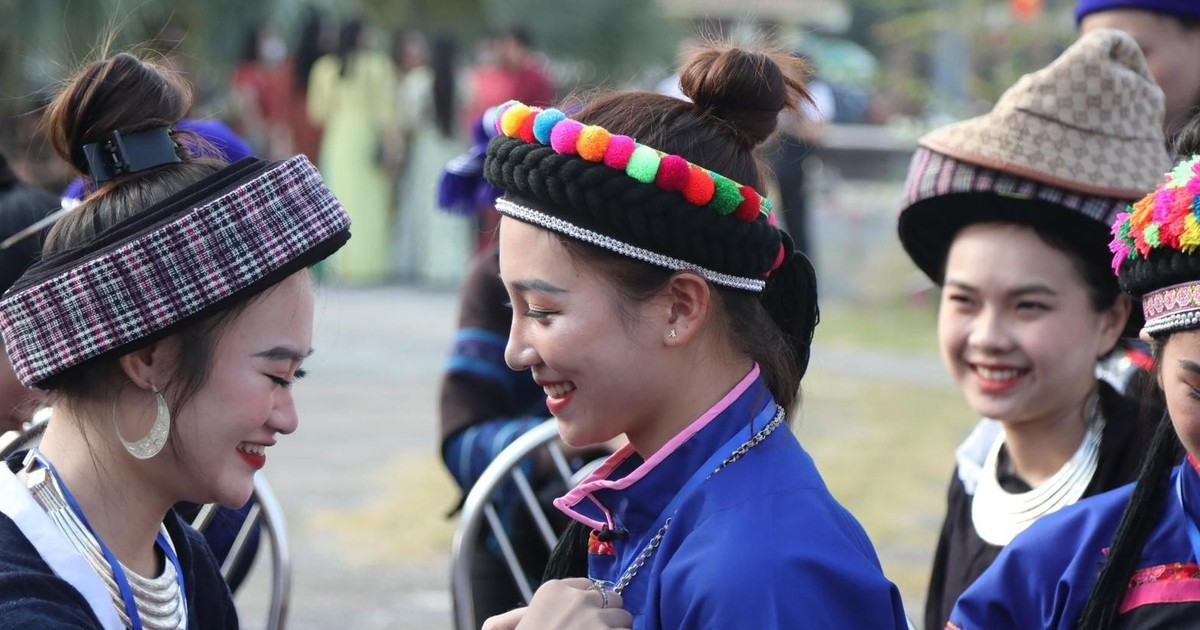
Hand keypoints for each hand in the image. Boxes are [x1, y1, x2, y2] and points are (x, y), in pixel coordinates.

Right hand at [483, 578, 632, 628]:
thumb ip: (512, 621)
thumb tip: (501, 623)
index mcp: (553, 590)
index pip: (588, 586)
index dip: (588, 605)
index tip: (580, 621)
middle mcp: (578, 599)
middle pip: (610, 598)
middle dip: (606, 615)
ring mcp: (597, 619)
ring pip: (624, 618)